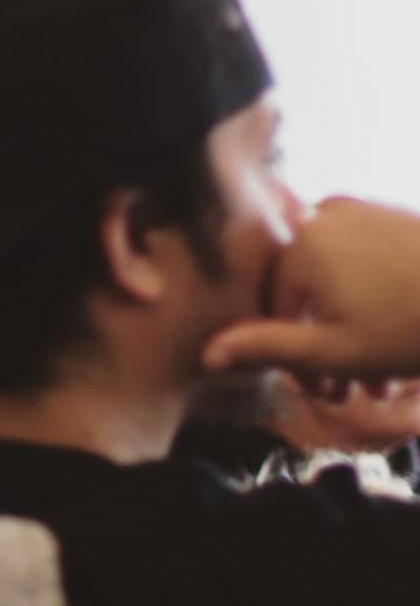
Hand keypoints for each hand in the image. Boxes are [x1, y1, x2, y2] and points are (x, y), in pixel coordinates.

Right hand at [202, 197, 419, 386]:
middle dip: (324, 346)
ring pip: (336, 280)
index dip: (291, 358)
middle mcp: (327, 215)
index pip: (273, 308)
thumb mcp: (334, 352)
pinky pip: (364, 261)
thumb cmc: (412, 328)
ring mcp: (366, 212)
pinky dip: (370, 299)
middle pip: (305, 293)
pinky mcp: (397, 218)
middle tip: (351, 391)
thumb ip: (267, 348)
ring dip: (348, 327)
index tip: (323, 393)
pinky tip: (395, 336)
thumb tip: (207, 355)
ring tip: (381, 373)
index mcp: (302, 244)